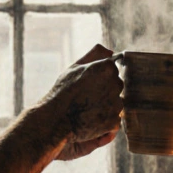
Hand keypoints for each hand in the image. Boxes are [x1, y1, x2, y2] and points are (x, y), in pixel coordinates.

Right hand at [40, 44, 123, 160]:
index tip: (88, 83)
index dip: (99, 76)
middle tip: (87, 97)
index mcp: (106, 68)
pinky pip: (115, 119)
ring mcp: (116, 104)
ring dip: (105, 105)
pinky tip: (91, 119)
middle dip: (105, 90)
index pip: (112, 69)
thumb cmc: (63, 91)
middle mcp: (115, 84)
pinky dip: (105, 120)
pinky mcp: (114, 121)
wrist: (55, 119)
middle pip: (116, 85)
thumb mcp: (75, 67)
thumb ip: (94, 55)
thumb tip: (111, 52)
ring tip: (87, 108)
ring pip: (116, 102)